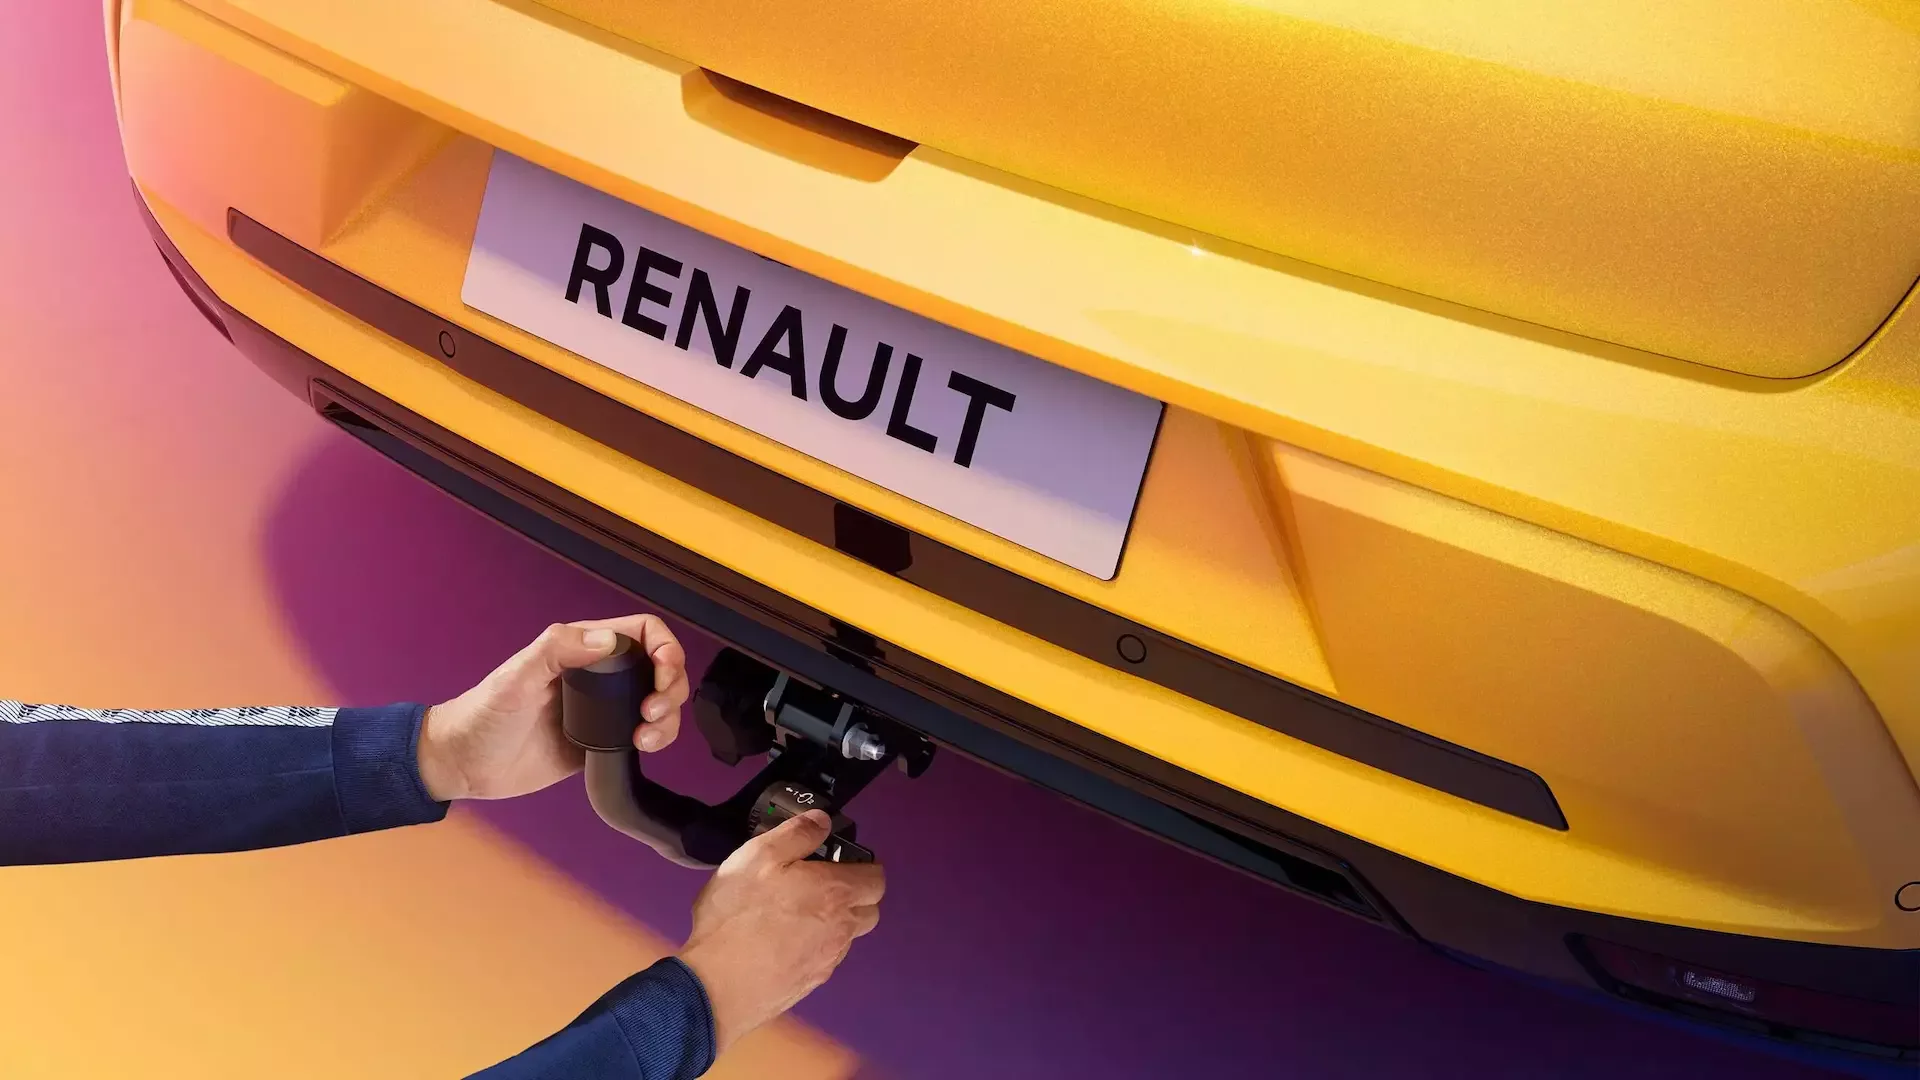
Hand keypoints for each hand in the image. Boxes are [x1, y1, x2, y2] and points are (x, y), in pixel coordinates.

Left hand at [415, 614, 690, 801]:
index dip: (664, 646)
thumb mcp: (516, 677)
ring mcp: (603, 710)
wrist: (465, 764)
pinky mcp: (603, 742)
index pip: (641, 633)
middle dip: (671, 685)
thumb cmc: (481, 715)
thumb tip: (608, 639)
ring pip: (658, 702)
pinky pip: (644, 734)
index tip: (664, 670)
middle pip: (659, 668)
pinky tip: (642, 745)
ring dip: (668, 716)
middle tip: (654, 708)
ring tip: (648, 733)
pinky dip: (657, 738)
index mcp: (581, 649)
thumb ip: (557, 650)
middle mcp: (598, 676)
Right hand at [676, 810, 884, 1052]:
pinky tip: (779, 941)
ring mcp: (826, 961)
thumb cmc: (737, 917)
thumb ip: (797, 833)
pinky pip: (823, 958)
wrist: (716, 986)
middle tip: (817, 884)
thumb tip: (822, 822)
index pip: (877, 878)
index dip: (862, 866)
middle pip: (868, 910)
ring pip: (846, 936)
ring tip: (792, 913)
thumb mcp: (759, 855)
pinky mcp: (809, 984)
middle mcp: (841, 929)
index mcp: (836, 893)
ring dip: (832, 922)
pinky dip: (811, 946)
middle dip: (853, 895)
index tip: (836, 861)